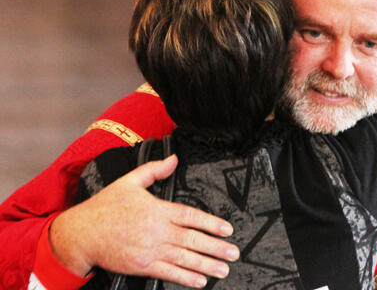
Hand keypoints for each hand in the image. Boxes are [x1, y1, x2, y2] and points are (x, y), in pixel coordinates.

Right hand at [49, 155, 238, 287]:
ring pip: (184, 258)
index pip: (190, 216)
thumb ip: (155, 169)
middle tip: (234, 253)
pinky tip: (200, 281)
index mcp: (157, 210)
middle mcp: (157, 231)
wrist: (82, 233)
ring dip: (206, 265)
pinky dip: (185, 277)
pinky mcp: (142, 265)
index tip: (227, 229)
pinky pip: (168, 273)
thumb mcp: (130, 181)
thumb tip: (174, 159)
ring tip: (223, 269)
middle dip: (216, 247)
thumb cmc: (106, 207)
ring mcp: (150, 250)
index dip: (211, 223)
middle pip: (192, 240)